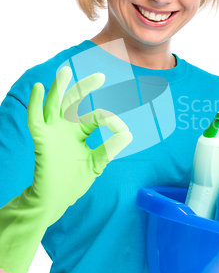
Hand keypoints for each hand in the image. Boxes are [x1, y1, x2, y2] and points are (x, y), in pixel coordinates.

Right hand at [28, 66, 132, 224]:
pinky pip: (35, 119)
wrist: (55, 201)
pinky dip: (35, 103)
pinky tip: (39, 88)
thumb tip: (129, 133)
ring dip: (59, 88)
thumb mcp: (96, 163)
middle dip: (86, 87)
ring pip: (55, 104)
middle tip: (100, 76)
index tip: (124, 131)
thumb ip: (110, 148)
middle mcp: (65, 128)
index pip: (96, 117)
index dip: (112, 121)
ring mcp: (53, 132)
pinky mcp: (42, 140)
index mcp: (79, 132)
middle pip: (75, 102)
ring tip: (65, 71)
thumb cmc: (73, 182)